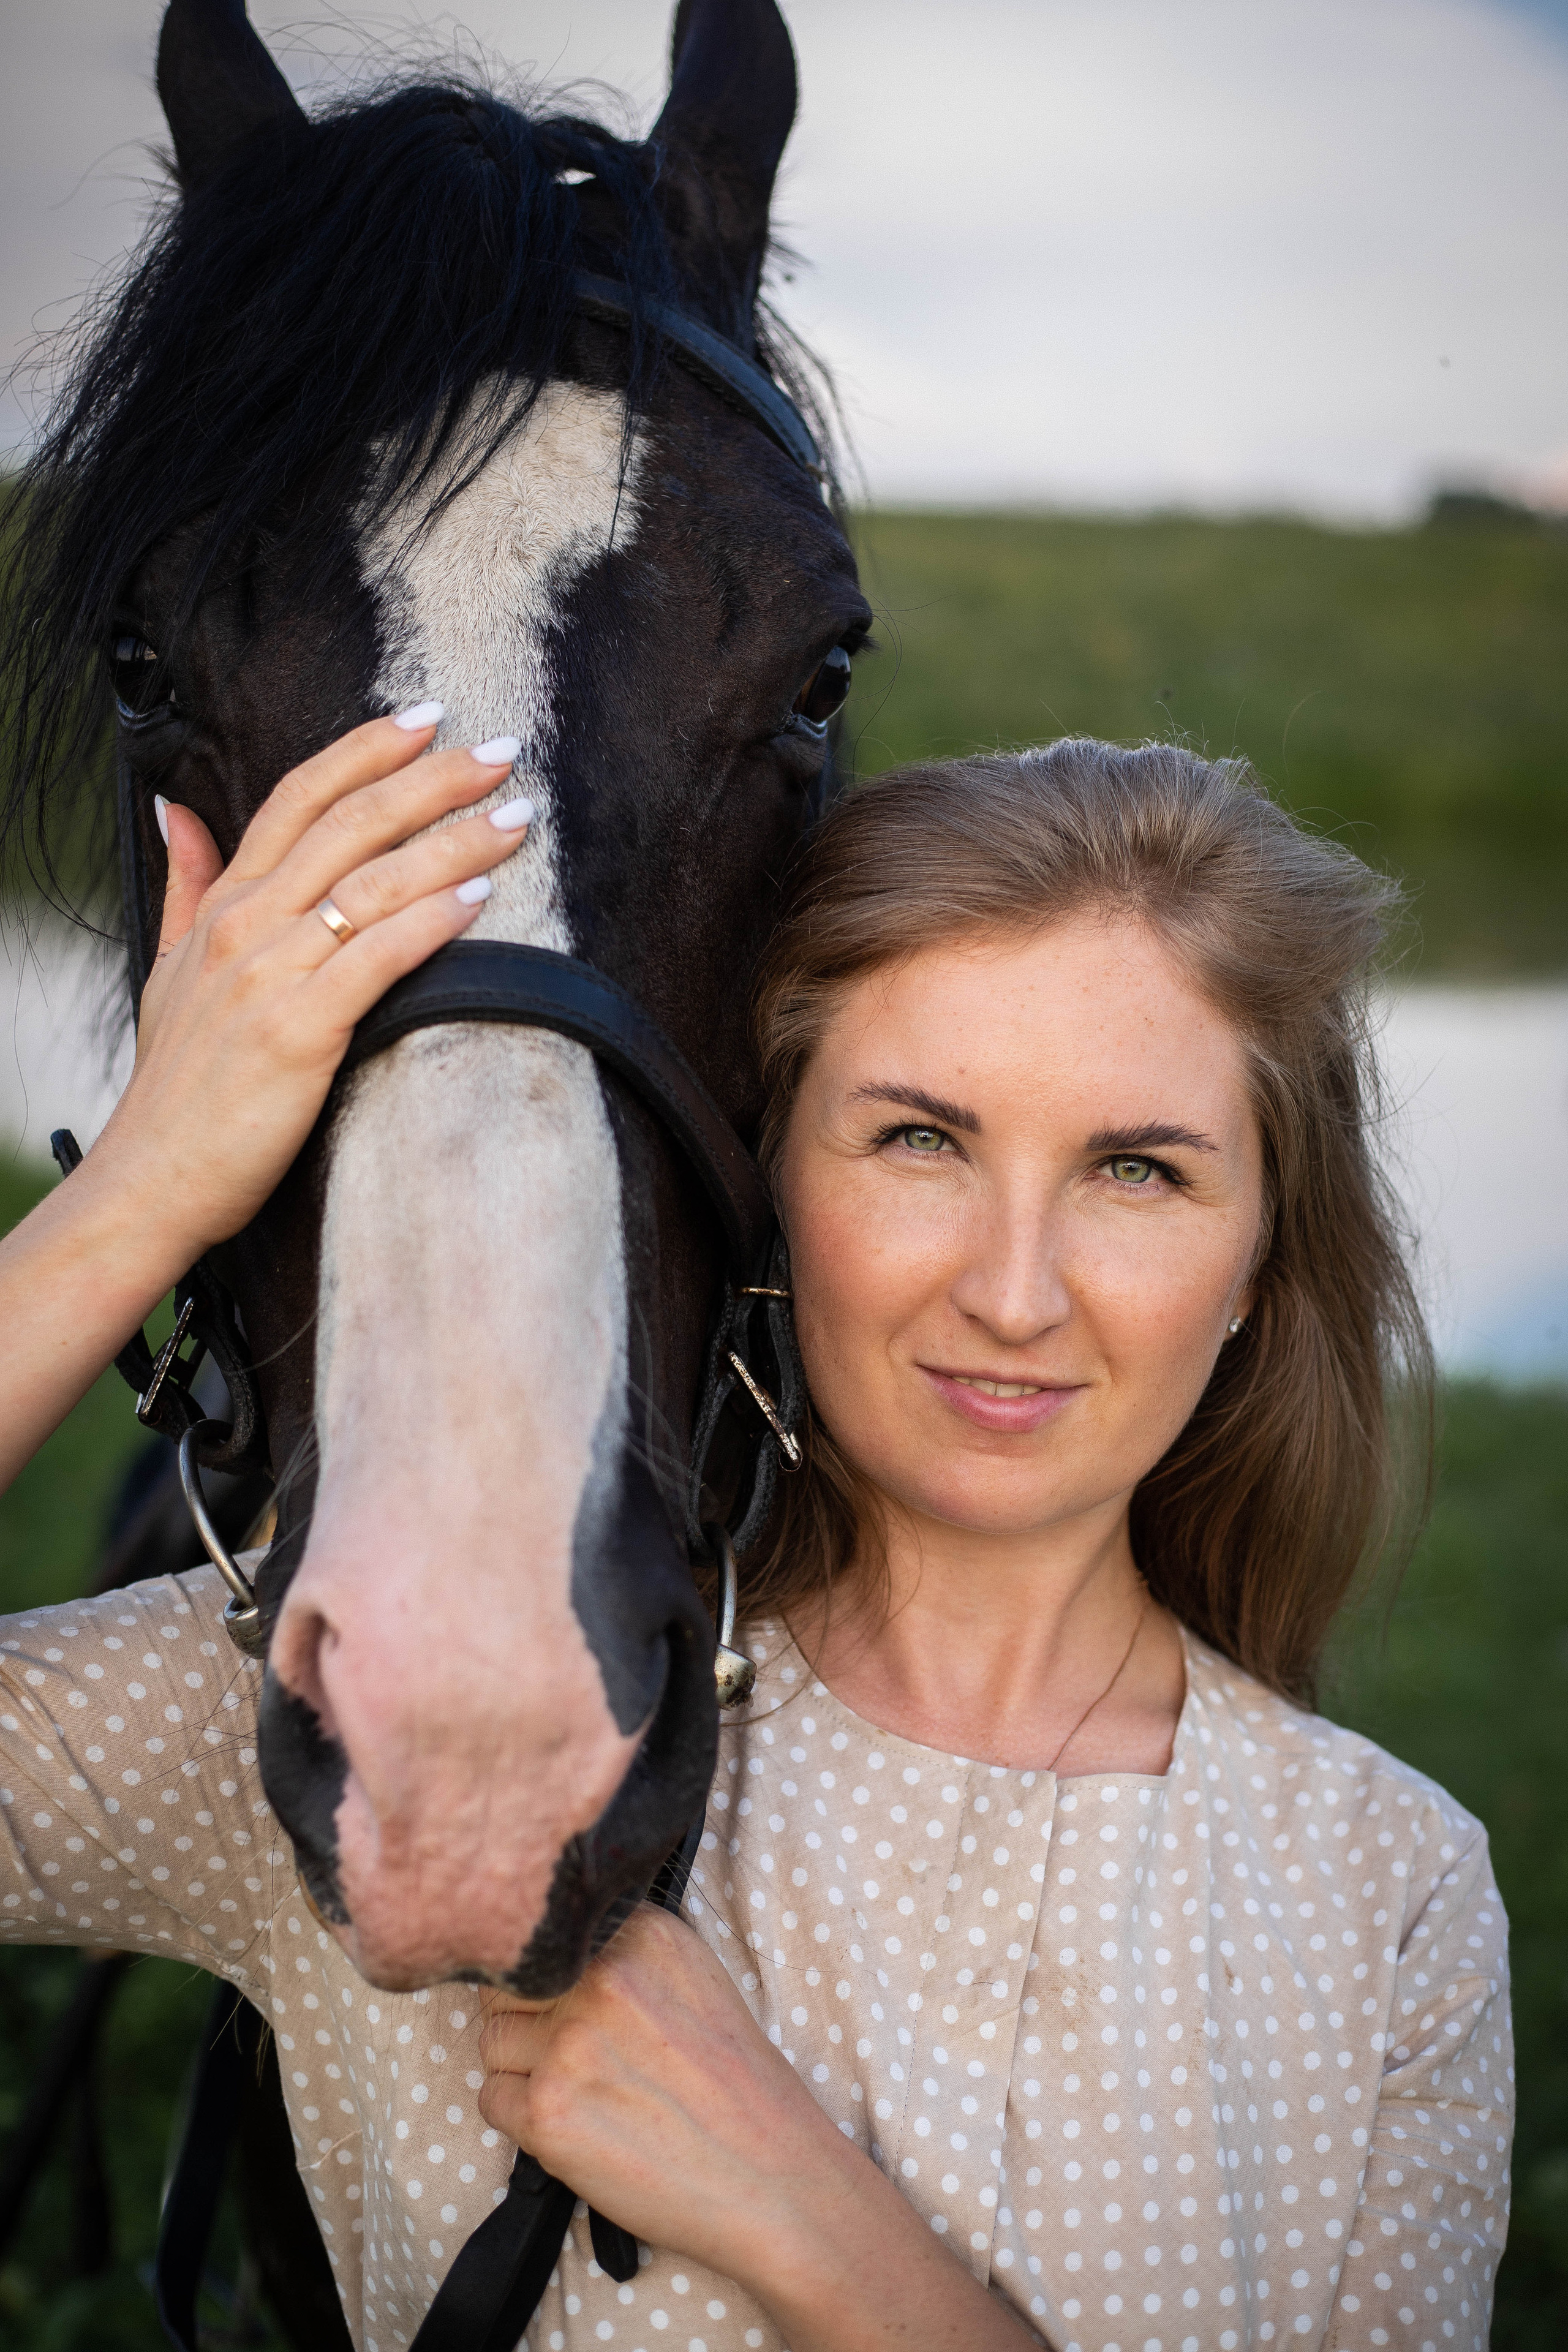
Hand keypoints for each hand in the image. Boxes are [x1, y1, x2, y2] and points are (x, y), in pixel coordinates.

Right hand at [0, 708, 530, 1492]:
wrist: (152, 1179)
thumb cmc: (177, 1088)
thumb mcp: (168, 971)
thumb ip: (184, 887)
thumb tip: (178, 812)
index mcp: (224, 906)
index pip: (299, 798)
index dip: (365, 750)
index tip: (427, 719)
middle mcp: (247, 925)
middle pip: (351, 824)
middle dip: (433, 780)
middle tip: (501, 751)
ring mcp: (272, 974)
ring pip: (375, 882)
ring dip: (454, 841)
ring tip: (515, 816)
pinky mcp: (299, 1030)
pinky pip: (377, 957)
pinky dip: (430, 920)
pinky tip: (479, 896)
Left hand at [479, 1908, 1041, 2351]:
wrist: (771, 2174)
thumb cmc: (735, 2085)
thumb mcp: (695, 1976)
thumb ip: (625, 1948)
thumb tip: (556, 1944)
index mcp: (640, 1934)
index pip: (546, 1933)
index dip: (550, 1974)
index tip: (569, 2002)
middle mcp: (601, 1977)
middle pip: (507, 1985)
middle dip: (528, 2020)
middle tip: (575, 2056)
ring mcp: (570, 2044)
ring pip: (492, 2041)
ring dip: (522, 2069)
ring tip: (581, 2092)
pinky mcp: (548, 2112)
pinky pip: (491, 2098)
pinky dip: (521, 2118)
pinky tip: (574, 2125)